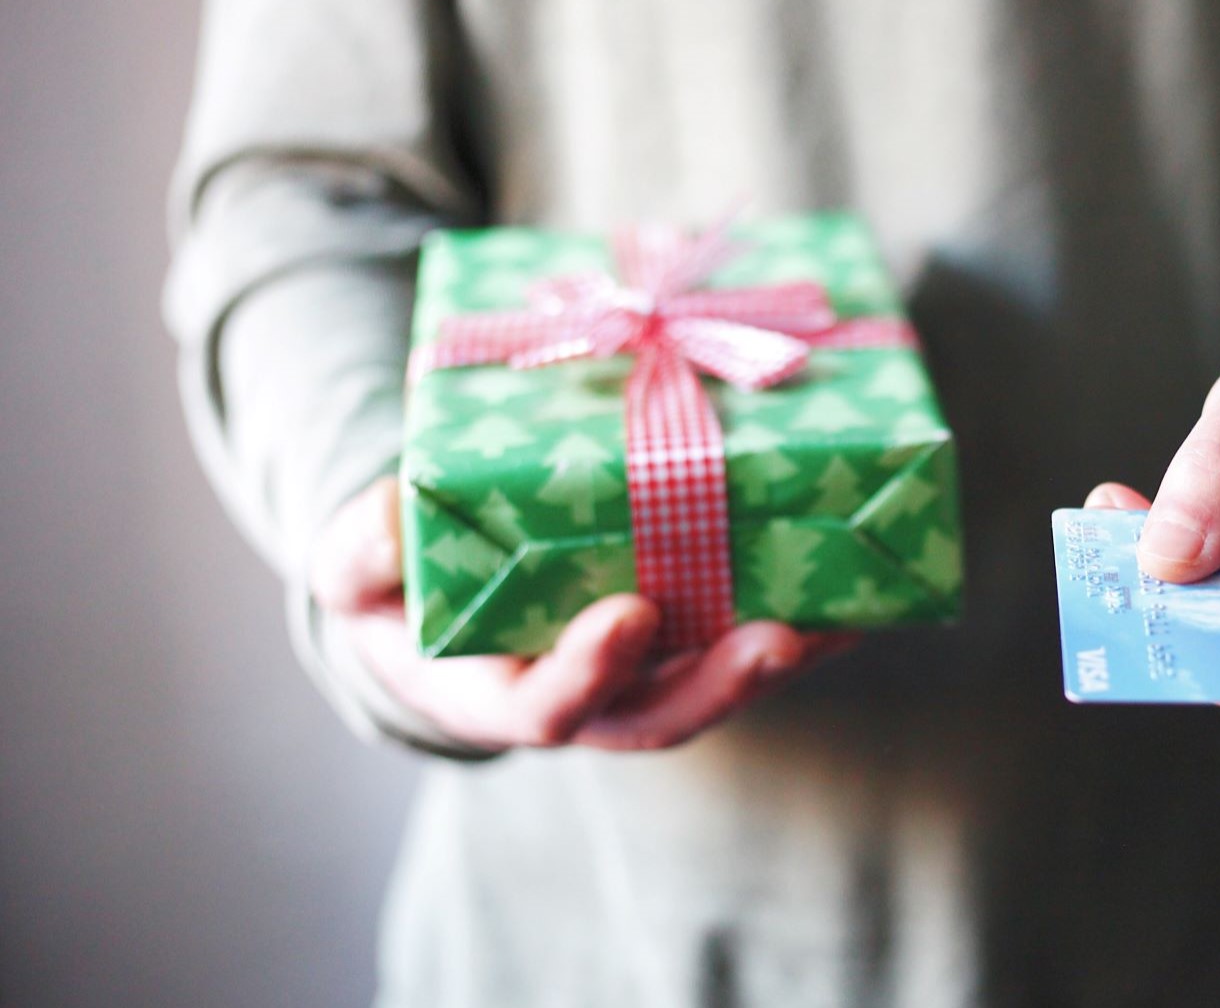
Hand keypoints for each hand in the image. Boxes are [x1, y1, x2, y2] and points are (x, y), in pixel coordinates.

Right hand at [310, 477, 850, 750]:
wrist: (436, 598)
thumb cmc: (391, 590)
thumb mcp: (353, 571)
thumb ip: (359, 553)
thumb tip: (384, 517)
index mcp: (501, 690)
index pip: (550, 703)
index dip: (590, 670)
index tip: (629, 615)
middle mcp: (588, 697)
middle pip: (664, 710)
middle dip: (724, 682)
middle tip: (779, 639)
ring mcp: (643, 671)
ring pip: (721, 680)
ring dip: (785, 655)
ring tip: (843, 617)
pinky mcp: (683, 636)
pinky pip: (747, 636)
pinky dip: (804, 618)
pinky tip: (858, 590)